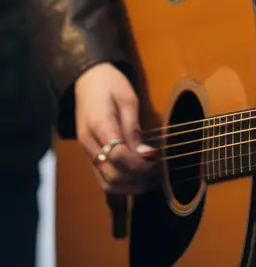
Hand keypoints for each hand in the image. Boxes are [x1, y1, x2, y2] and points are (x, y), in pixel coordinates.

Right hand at [75, 62, 156, 193]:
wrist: (88, 80)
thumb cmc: (111, 85)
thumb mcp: (128, 99)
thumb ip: (134, 128)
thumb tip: (146, 155)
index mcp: (98, 124)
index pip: (118, 155)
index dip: (139, 164)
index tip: (157, 161)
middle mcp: (88, 143)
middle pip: (111, 174)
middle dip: (137, 178)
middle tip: (158, 172)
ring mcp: (87, 152)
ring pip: (106, 183)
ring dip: (130, 186)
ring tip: (150, 180)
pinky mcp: (89, 156)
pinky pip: (103, 178)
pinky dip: (121, 184)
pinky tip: (137, 179)